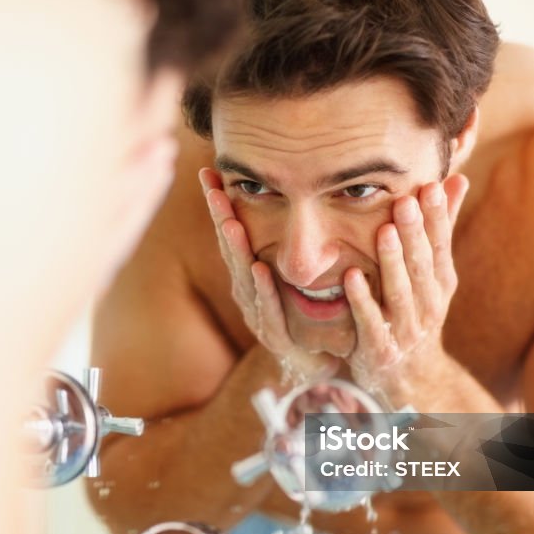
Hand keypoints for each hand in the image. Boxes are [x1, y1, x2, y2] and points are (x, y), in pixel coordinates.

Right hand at [198, 168, 336, 384]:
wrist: (323, 362)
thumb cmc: (308, 313)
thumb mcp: (296, 270)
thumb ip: (290, 236)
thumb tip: (285, 190)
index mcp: (251, 272)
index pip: (233, 231)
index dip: (220, 203)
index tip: (210, 172)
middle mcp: (249, 292)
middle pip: (232, 250)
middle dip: (221, 218)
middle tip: (213, 187)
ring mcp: (259, 315)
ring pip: (245, 278)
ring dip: (238, 249)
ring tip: (231, 220)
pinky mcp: (277, 337)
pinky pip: (268, 310)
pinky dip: (264, 289)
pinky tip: (260, 268)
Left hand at [345, 175, 468, 404]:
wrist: (409, 377)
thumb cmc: (416, 313)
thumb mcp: (433, 274)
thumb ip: (440, 228)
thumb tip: (456, 177)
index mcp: (441, 283)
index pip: (440, 245)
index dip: (438, 217)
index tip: (431, 186)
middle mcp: (428, 305)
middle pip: (422, 266)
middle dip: (416, 233)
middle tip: (405, 201)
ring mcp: (406, 329)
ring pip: (400, 292)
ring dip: (392, 262)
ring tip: (384, 232)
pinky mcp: (381, 349)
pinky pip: (371, 322)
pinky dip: (362, 301)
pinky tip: (351, 277)